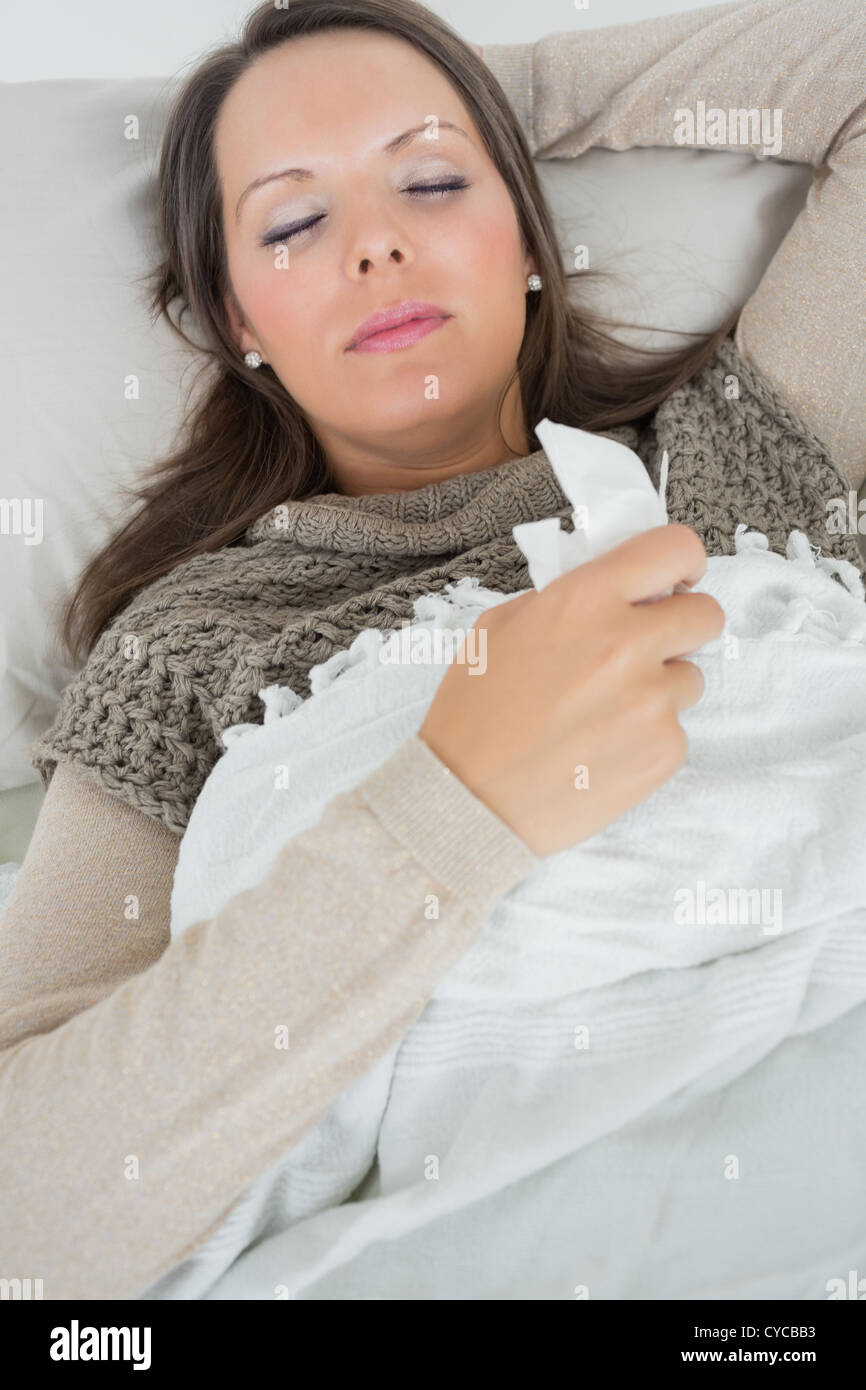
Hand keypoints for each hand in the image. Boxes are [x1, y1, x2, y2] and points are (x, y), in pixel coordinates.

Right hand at [418, 524, 724, 857]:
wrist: (470, 800)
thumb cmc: (474, 714)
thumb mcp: (499, 628)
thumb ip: (565, 601)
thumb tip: (615, 596)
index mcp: (586, 599)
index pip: (675, 549)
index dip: (683, 563)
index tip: (676, 582)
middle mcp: (628, 643)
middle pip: (706, 615)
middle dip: (682, 629)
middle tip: (644, 652)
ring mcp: (652, 700)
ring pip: (690, 678)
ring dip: (659, 689)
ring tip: (603, 715)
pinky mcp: (664, 750)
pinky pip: (676, 730)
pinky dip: (646, 738)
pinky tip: (601, 750)